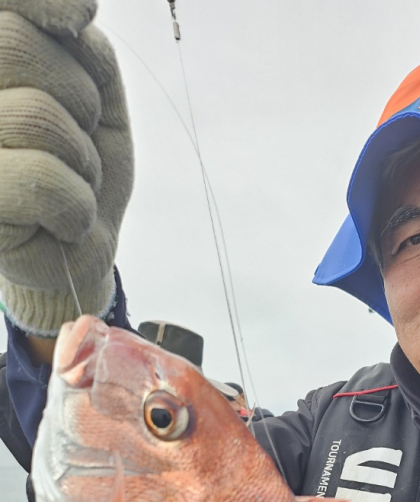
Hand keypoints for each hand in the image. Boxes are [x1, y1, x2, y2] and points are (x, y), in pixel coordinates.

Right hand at [0, 0, 132, 334]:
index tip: (79, 19)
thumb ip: (76, 39)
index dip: (43, 2)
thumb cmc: (81, 159)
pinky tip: (64, 217)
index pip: (5, 0)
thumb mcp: (92, 85)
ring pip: (36, 115)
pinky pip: (44, 178)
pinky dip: (76, 202)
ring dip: (80, 156)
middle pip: (14, 45)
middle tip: (78, 134)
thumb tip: (77, 11)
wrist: (79, 241)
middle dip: (76, 94)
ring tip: (70, 178)